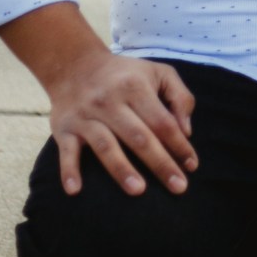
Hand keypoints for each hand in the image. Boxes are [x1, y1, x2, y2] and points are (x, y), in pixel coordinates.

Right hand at [0, 3, 197, 196]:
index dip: (179, 145)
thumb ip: (180, 97)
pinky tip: (75, 190)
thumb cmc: (126, 75)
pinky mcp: (64, 128)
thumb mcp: (159, 73)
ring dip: (122, 169)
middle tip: (178, 187)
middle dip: (160, 163)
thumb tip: (187, 132)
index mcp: (135, 87)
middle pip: (139, 137)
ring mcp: (85, 116)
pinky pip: (66, 152)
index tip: (192, 166)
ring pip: (106, 145)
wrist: (75, 65)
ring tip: (139, 191)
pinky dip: (69, 170)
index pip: (162, 121)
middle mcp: (109, 101)